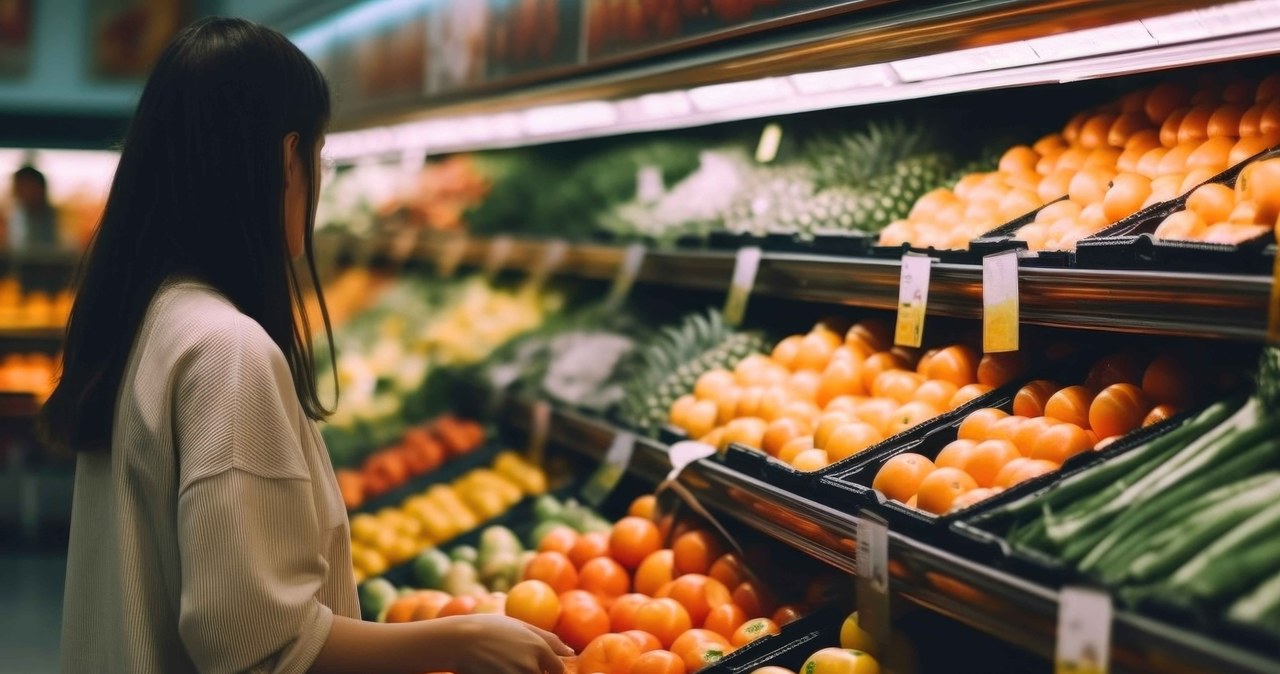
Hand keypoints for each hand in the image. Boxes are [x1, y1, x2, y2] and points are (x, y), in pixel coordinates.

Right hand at [434, 614, 573, 673]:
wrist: (458, 640)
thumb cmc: (489, 629)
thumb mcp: (520, 626)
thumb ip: (548, 639)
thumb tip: (571, 652)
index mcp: (539, 648)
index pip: (558, 670)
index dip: (551, 671)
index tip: (540, 668)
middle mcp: (531, 665)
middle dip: (536, 673)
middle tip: (515, 664)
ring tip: (505, 664)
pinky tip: (497, 669)